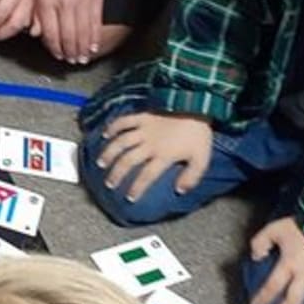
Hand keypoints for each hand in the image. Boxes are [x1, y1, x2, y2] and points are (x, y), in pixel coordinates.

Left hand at [33, 0, 107, 64]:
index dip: (53, 47)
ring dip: (81, 49)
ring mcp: (82, 2)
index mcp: (47, 1)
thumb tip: (37, 34)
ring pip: (82, 33)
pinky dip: (94, 38)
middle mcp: (65, 4)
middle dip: (68, 52)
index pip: (50, 32)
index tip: (56, 54)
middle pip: (67, 36)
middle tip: (69, 60)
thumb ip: (38, 11)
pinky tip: (93, 47)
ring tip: (81, 59)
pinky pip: (95, 24)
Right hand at [94, 111, 212, 201]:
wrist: (197, 105)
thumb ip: (191, 177)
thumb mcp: (202, 159)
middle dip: (117, 174)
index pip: (146, 176)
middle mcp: (150, 144)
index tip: (129, 198)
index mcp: (164, 155)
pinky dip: (113, 127)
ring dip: (110, 153)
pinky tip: (105, 134)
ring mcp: (144, 129)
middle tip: (110, 184)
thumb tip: (179, 190)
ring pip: (121, 142)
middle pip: (128, 161)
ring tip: (101, 163)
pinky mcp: (143, 116)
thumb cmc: (199, 133)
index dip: (136, 188)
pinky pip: (124, 121)